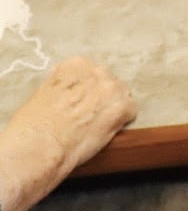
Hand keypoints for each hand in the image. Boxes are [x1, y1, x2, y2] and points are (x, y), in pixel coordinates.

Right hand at [9, 57, 135, 173]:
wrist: (38, 146)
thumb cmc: (33, 126)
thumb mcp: (43, 94)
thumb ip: (61, 85)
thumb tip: (67, 87)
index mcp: (75, 65)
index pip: (91, 71)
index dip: (87, 88)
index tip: (81, 100)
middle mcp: (96, 72)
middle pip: (109, 82)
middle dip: (103, 96)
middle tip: (90, 114)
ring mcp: (111, 89)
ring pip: (123, 94)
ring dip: (115, 106)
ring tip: (99, 123)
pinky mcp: (121, 108)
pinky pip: (131, 110)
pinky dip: (123, 120)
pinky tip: (109, 130)